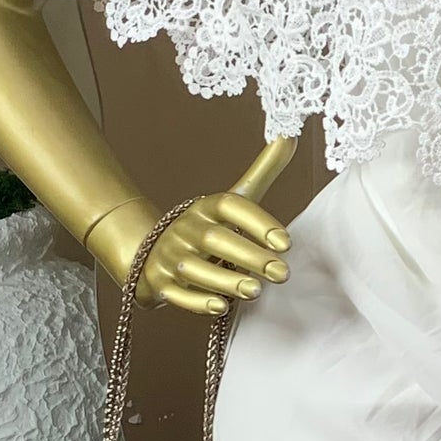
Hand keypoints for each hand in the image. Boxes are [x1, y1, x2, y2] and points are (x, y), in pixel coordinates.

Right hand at [89, 138, 294, 318]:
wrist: (150, 251)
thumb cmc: (208, 228)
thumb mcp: (233, 200)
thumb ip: (263, 171)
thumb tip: (290, 134)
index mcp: (207, 207)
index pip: (232, 206)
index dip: (259, 221)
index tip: (287, 242)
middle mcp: (187, 229)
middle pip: (217, 240)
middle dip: (250, 256)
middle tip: (282, 273)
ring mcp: (170, 256)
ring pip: (196, 269)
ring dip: (226, 280)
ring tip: (256, 291)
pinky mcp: (160, 284)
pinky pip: (177, 294)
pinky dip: (197, 302)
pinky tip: (221, 306)